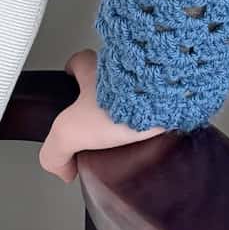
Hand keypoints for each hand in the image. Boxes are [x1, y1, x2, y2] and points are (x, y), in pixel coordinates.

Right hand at [38, 48, 168, 182]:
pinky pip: (162, 95)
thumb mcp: (71, 131)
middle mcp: (124, 64)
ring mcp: (150, 72)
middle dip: (108, 92)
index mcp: (96, 70)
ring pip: (138, 84)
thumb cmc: (123, 99)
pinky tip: (154, 133)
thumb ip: (56, 151)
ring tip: (133, 131)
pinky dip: (156, 112)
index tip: (70, 78)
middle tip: (106, 119)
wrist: (168, 93)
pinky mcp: (172, 85)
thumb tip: (62, 168)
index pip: (79, 61)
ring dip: (135, 103)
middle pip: (111, 72)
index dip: (73, 70)